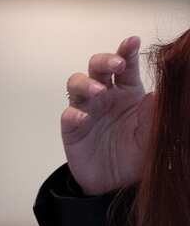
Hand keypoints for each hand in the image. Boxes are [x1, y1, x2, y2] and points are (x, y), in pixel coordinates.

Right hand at [63, 35, 154, 194]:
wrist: (117, 183)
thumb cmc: (136, 154)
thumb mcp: (153, 132)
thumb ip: (155, 113)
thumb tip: (157, 94)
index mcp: (128, 91)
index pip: (126, 65)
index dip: (127, 50)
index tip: (132, 41)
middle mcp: (106, 96)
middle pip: (97, 67)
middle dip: (104, 61)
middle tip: (115, 66)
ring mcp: (87, 111)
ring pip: (77, 84)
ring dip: (86, 83)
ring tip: (98, 91)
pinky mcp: (72, 130)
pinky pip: (69, 116)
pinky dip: (73, 114)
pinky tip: (82, 118)